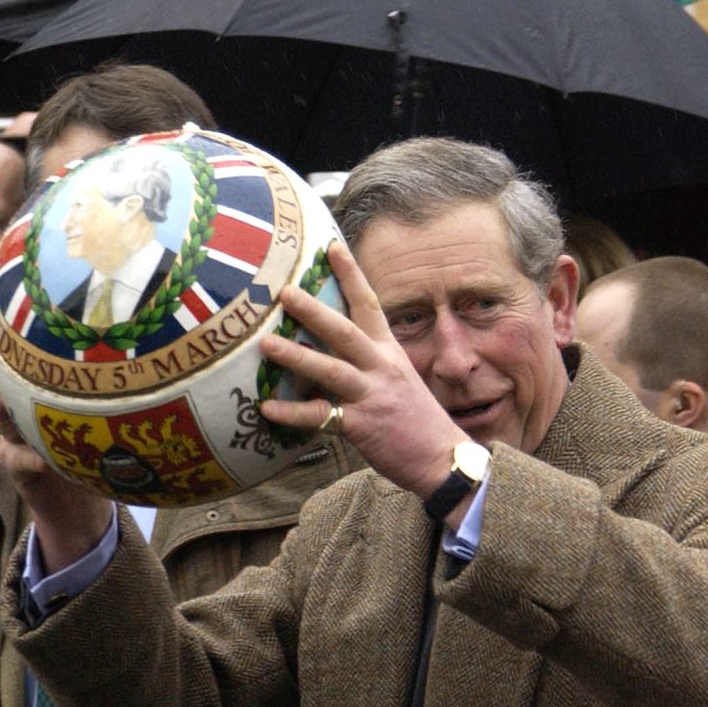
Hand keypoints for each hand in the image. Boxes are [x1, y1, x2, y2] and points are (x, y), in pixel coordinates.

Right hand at [0, 343, 113, 573]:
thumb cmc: (93, 450)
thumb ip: (104, 397)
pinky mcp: (19, 469)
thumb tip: (134, 354)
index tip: (8, 329)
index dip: (15, 351)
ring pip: (5, 424)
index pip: (26, 370)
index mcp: (40, 399)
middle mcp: (22, 416)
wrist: (78, 501)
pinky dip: (32, 459)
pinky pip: (22, 462)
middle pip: (5, 389)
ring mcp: (16, 442)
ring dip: (1, 414)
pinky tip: (41, 459)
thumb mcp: (99, 420)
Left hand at [258, 241, 468, 498]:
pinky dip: (293, 413)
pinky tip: (267, 408)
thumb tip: (331, 347)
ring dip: (297, 355)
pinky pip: (321, 417)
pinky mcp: (362, 425)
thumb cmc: (416, 420)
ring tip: (266, 342)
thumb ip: (369, 361)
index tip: (332, 248)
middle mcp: (382, 367)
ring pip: (331, 369)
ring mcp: (372, 395)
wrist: (441, 459)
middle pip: (345, 331)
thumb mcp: (399, 379)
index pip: (370, 304)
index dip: (351, 275)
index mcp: (390, 352)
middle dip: (314, 310)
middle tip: (284, 291)